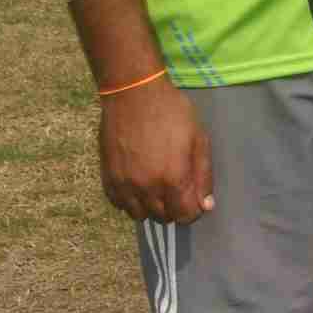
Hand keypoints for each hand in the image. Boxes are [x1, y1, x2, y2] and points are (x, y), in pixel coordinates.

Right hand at [100, 78, 213, 223]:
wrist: (133, 94)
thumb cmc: (172, 113)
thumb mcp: (198, 140)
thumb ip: (203, 176)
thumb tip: (205, 206)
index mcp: (173, 179)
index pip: (184, 216)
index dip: (193, 210)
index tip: (194, 199)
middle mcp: (146, 188)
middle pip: (162, 217)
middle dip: (173, 208)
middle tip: (176, 189)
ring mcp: (123, 185)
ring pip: (139, 215)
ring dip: (151, 207)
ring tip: (156, 187)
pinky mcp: (107, 178)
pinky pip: (119, 204)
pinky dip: (130, 201)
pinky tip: (137, 184)